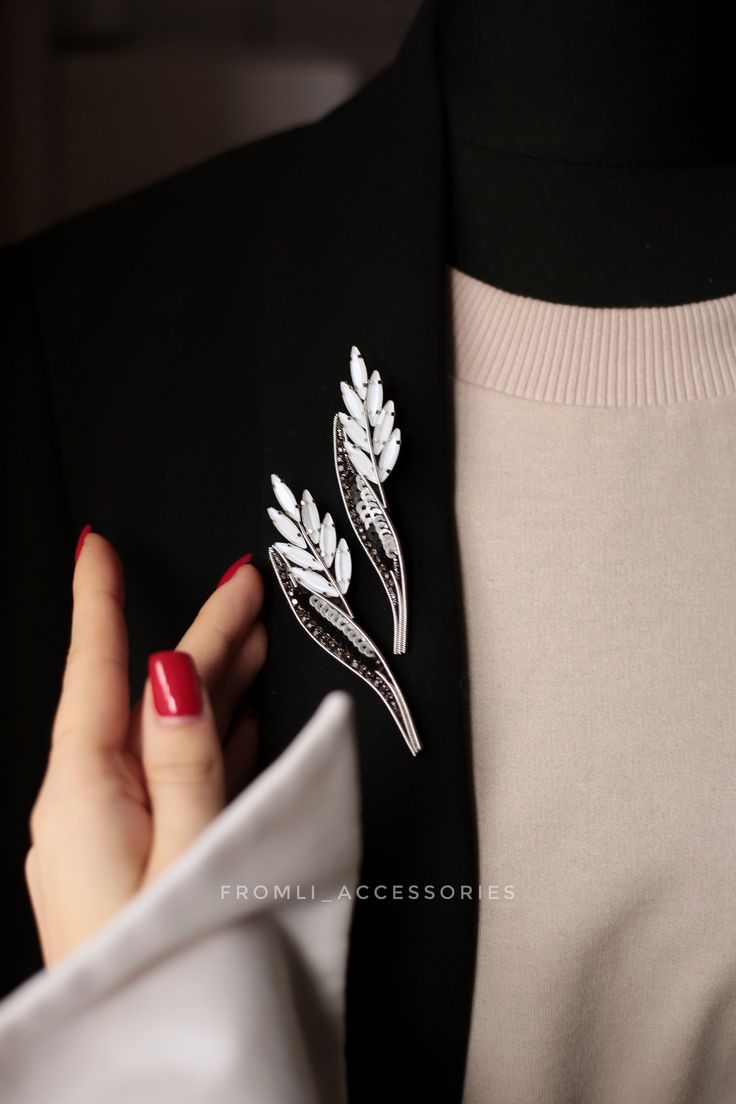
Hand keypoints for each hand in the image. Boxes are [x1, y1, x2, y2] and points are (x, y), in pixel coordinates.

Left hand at [25, 528, 266, 967]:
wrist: (157, 1070)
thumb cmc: (169, 969)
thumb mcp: (187, 857)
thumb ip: (183, 760)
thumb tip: (171, 670)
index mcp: (84, 798)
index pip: (93, 675)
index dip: (98, 604)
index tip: (95, 545)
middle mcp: (87, 808)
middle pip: (144, 699)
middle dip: (196, 637)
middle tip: (245, 584)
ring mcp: (113, 834)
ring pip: (167, 735)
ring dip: (213, 683)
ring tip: (257, 635)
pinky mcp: (139, 858)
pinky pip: (178, 776)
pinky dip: (213, 739)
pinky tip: (241, 717)